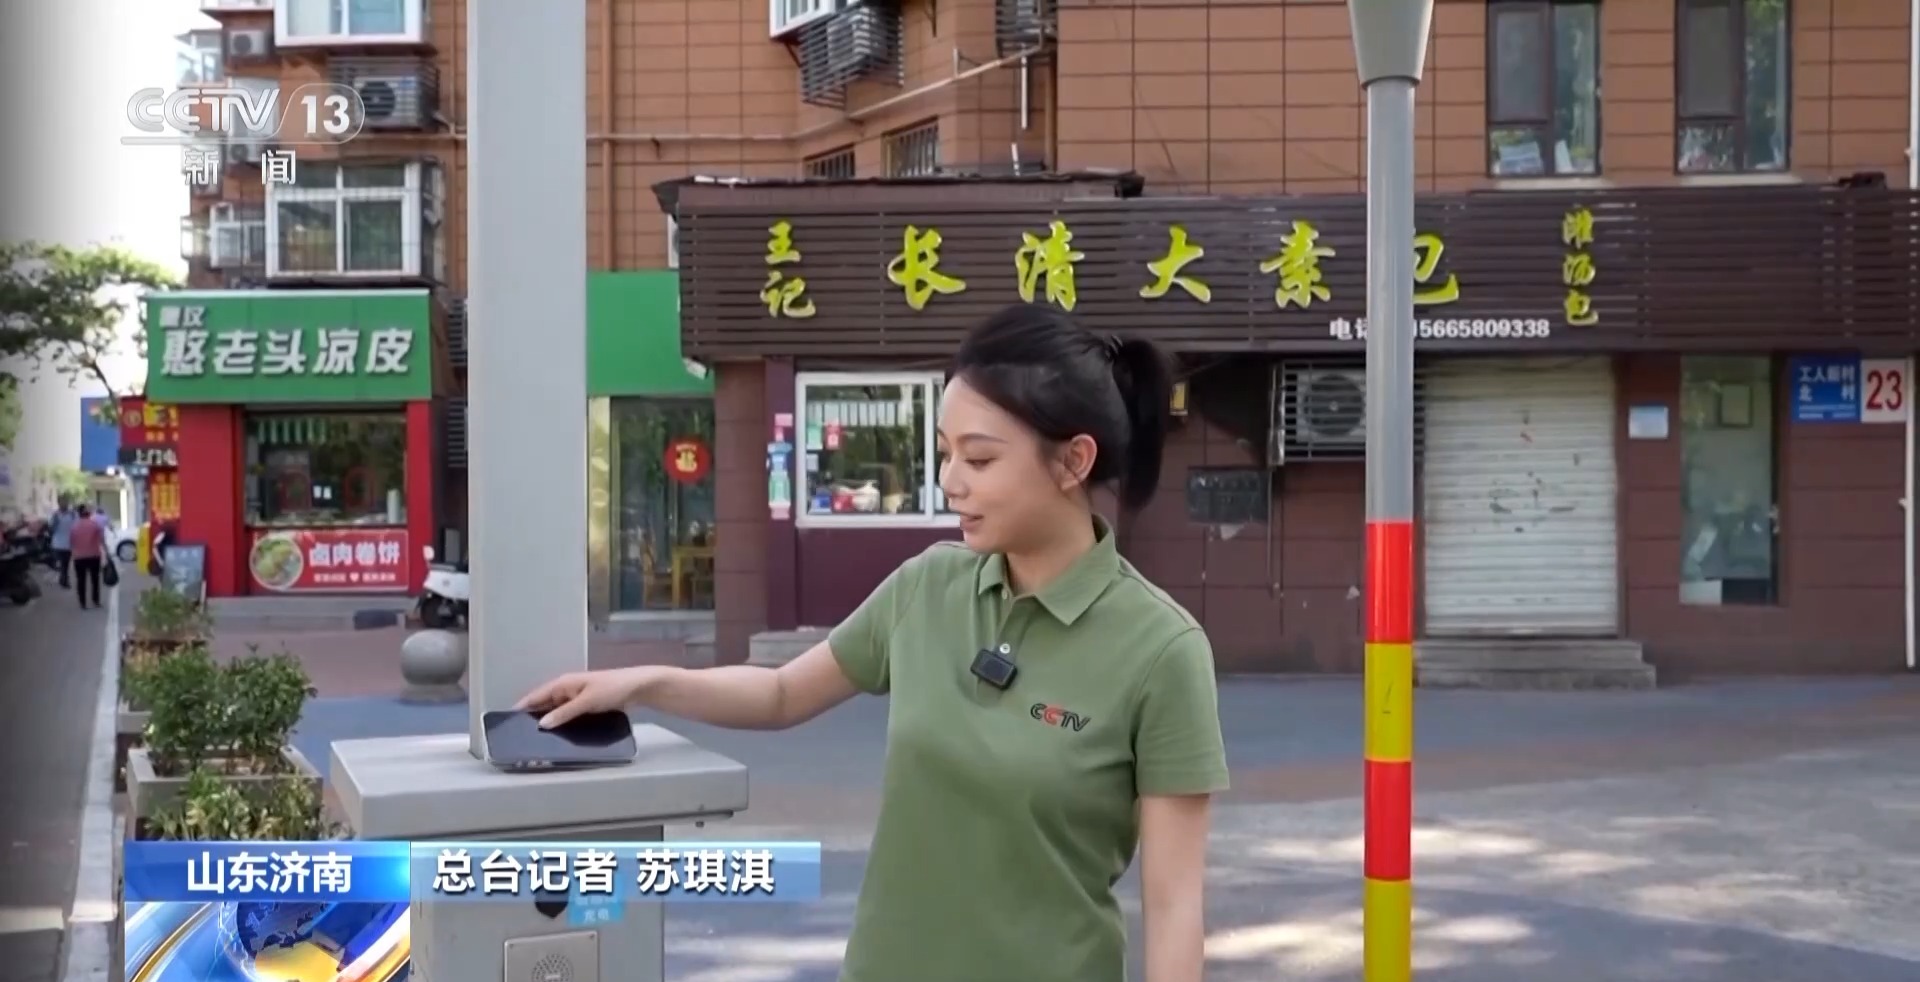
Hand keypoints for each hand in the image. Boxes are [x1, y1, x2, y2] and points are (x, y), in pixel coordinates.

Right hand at [514, 667, 663, 728]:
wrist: (638, 687)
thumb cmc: (612, 689)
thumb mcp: (586, 702)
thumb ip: (564, 713)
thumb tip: (541, 724)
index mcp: (562, 683)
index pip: (535, 696)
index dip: (522, 708)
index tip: (508, 722)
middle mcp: (566, 689)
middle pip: (543, 704)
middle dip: (532, 717)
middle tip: (519, 736)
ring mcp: (576, 698)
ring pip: (555, 711)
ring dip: (547, 721)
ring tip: (534, 739)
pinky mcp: (585, 706)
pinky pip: (567, 714)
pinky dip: (561, 722)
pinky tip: (558, 736)